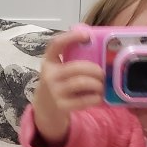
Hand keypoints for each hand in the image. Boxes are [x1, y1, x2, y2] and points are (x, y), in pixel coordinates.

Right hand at [32, 30, 104, 144]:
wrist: (44, 111)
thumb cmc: (57, 86)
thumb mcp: (57, 71)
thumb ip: (70, 60)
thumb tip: (95, 44)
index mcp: (48, 62)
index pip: (56, 45)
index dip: (70, 37)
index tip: (87, 35)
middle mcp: (49, 76)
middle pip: (77, 67)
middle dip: (95, 70)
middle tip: (102, 74)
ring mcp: (54, 92)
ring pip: (82, 82)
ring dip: (97, 84)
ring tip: (101, 86)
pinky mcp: (61, 106)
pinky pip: (84, 100)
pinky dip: (96, 98)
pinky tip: (98, 97)